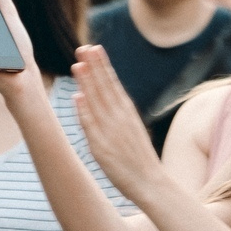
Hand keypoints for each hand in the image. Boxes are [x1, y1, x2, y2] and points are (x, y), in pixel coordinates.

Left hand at [68, 47, 162, 196]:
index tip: (94, 48)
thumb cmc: (139, 159)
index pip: (113, 84)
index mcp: (127, 113)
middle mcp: (120, 118)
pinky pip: (92, 126)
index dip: (102, 65)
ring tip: (78, 64)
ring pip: (97, 102)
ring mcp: (111, 132)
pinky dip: (85, 111)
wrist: (153, 184)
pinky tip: (78, 96)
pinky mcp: (103, 148)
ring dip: (88, 82)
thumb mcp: (129, 130)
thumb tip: (89, 97)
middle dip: (94, 66)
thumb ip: (114, 113)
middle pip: (105, 88)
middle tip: (84, 46)